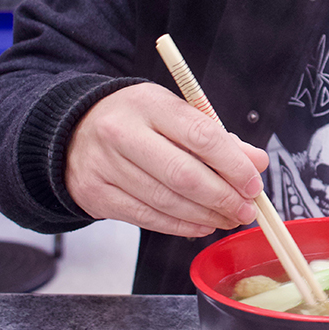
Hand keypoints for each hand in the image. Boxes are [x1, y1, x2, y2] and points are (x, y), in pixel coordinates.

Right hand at [65, 82, 269, 236]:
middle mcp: (122, 133)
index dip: (233, 165)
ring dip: (205, 216)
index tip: (252, 183)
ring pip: (166, 201)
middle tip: (245, 209)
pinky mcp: (97, 195)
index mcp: (149, 104)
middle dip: (222, 197)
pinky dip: (180, 225)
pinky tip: (201, 225)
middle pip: (183, 175)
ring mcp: (105, 166)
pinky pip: (147, 218)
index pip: (201, 135)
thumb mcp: (174, 113)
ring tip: (228, 218)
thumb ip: (217, 137)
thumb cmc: (135, 120)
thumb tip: (255, 162)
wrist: (73, 131)